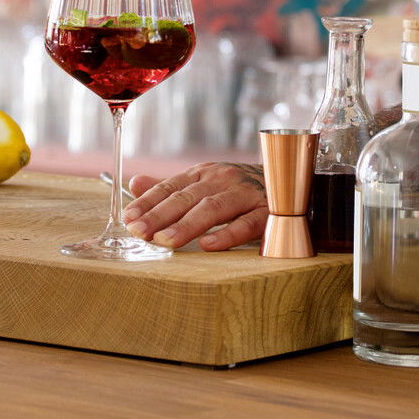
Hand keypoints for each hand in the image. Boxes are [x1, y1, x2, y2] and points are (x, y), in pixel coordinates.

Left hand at [122, 162, 267, 250]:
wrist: (290, 183)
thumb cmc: (239, 190)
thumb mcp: (204, 184)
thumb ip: (171, 187)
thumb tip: (135, 183)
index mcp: (204, 173)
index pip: (170, 187)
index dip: (148, 203)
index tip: (128, 219)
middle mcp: (222, 179)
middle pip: (186, 197)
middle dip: (160, 215)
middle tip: (140, 232)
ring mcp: (245, 194)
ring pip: (213, 208)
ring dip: (187, 225)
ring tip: (166, 241)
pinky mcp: (268, 211)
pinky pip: (247, 223)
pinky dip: (228, 234)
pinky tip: (209, 245)